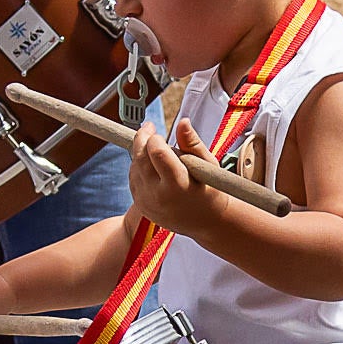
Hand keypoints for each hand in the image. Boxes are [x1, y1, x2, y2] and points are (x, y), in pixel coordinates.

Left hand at [128, 118, 226, 238]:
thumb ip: (193, 143)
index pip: (157, 153)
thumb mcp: (207, 165)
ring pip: (134, 166)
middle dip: (142, 139)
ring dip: (140, 152)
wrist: (206, 222)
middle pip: (140, 158)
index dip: (155, 138)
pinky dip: (139, 166)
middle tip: (149, 127)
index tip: (158, 131)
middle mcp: (158, 196)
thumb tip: (182, 121)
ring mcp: (147, 202)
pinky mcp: (140, 205)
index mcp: (178, 186)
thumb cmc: (210, 189)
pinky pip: (133, 178)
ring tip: (155, 149)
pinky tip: (152, 165)